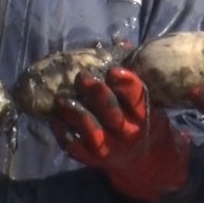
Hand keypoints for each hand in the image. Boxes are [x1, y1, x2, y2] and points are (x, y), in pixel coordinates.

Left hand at [51, 66, 190, 201]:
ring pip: (92, 131)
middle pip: (111, 113)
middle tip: (82, 77)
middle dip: (96, 94)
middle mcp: (128, 133)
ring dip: (76, 114)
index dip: (125, 83)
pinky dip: (63, 135)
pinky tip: (55, 120)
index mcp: (143, 115)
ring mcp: (110, 148)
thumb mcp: (148, 100)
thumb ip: (132, 75)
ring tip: (62, 98)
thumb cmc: (143, 120)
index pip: (136, 97)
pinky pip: (75, 149)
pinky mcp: (94, 159)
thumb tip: (120, 43)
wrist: (143, 158)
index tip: (112, 70)